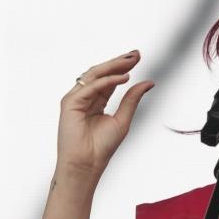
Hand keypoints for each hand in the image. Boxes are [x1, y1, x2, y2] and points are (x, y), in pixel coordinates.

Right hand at [57, 50, 154, 177]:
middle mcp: (85, 97)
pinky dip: (107, 81)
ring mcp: (75, 99)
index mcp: (96, 101)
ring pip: (94, 75)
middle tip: (136, 54)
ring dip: (113, 67)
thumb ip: (132, 99)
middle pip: (102, 74)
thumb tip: (149, 82)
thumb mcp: (123, 119)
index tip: (138, 57)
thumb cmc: (102, 147)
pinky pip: (90, 87)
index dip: (123, 67)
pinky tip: (123, 78)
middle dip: (119, 62)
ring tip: (131, 62)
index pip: (110, 79)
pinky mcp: (69, 103)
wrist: (87, 164)